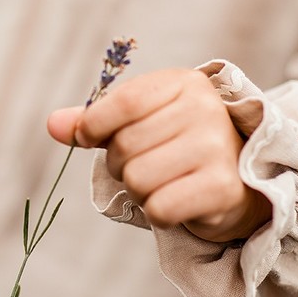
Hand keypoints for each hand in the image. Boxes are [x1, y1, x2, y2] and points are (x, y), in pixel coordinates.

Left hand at [47, 68, 270, 241]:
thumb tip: (53, 124)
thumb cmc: (182, 144)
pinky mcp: (222, 188)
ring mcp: (216, 149)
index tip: (88, 138)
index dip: (93, 125)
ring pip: (138, 180)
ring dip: (140, 191)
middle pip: (124, 147)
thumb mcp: (142, 120)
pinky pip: (159, 208)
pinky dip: (159, 212)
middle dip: (121, 165)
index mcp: (184, 84)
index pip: (121, 103)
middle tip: (146, 165)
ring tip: (164, 183)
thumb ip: (96, 121)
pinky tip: (179, 201)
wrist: (244, 179)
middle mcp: (204, 111)